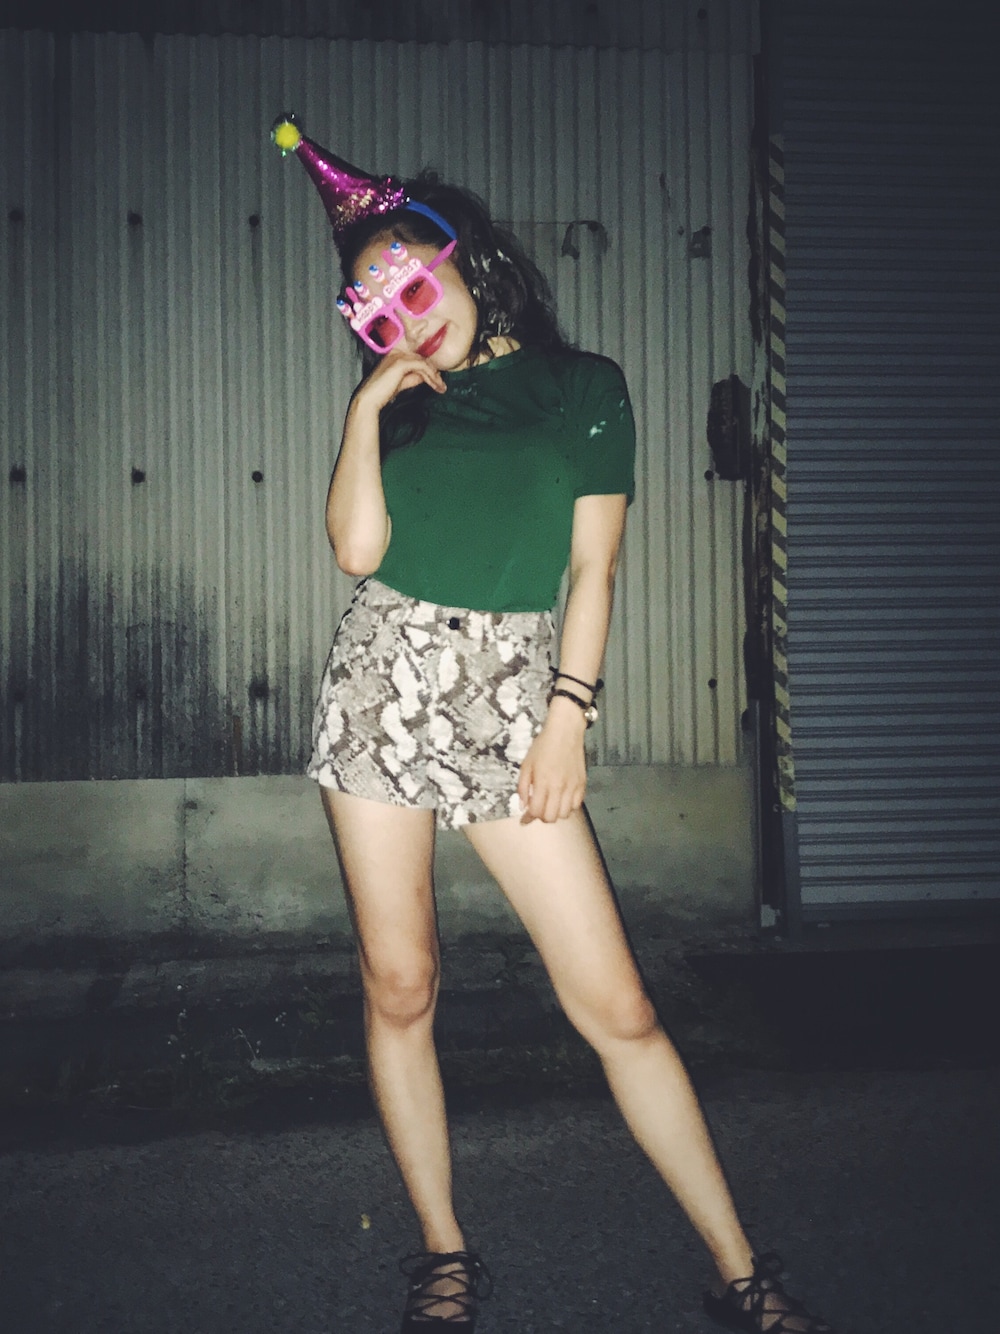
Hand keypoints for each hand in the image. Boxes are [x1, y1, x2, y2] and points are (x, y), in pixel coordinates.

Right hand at [351, 348, 446, 417]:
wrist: (370, 399)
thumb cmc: (383, 392)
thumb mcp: (402, 382)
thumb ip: (414, 377)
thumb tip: (427, 376)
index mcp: (395, 354)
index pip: (417, 358)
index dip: (429, 368)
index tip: (437, 380)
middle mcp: (397, 352)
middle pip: (422, 359)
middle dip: (434, 373)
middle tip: (442, 385)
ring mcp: (399, 356)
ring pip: (423, 363)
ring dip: (434, 376)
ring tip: (441, 387)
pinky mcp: (401, 363)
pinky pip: (421, 366)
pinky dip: (430, 375)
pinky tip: (435, 384)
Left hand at [517, 700, 587, 823]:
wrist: (565, 732)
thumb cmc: (542, 746)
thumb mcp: (526, 764)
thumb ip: (522, 787)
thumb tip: (523, 806)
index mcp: (543, 782)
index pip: (537, 811)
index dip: (529, 817)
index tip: (525, 817)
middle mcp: (559, 788)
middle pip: (551, 817)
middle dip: (542, 817)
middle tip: (539, 808)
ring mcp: (573, 787)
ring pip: (565, 814)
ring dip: (556, 812)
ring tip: (551, 803)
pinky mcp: (582, 784)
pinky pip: (576, 805)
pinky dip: (568, 807)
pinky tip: (562, 798)